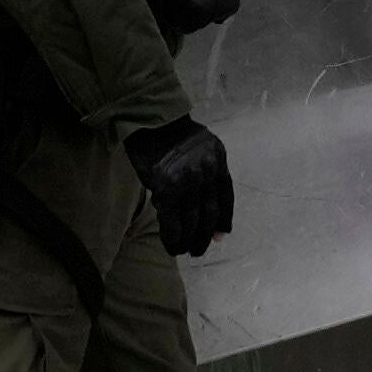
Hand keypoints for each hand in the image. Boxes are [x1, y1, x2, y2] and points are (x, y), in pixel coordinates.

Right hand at [126, 113, 241, 259]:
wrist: (146, 120)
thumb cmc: (170, 134)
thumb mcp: (199, 149)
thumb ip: (206, 175)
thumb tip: (209, 213)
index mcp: (218, 159)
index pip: (226, 198)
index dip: (224, 220)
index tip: (221, 236)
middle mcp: (206, 170)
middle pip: (210, 212)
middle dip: (206, 235)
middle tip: (199, 249)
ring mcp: (187, 180)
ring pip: (193, 220)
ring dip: (190, 240)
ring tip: (185, 250)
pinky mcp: (166, 189)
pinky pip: (173, 222)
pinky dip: (173, 238)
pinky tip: (172, 247)